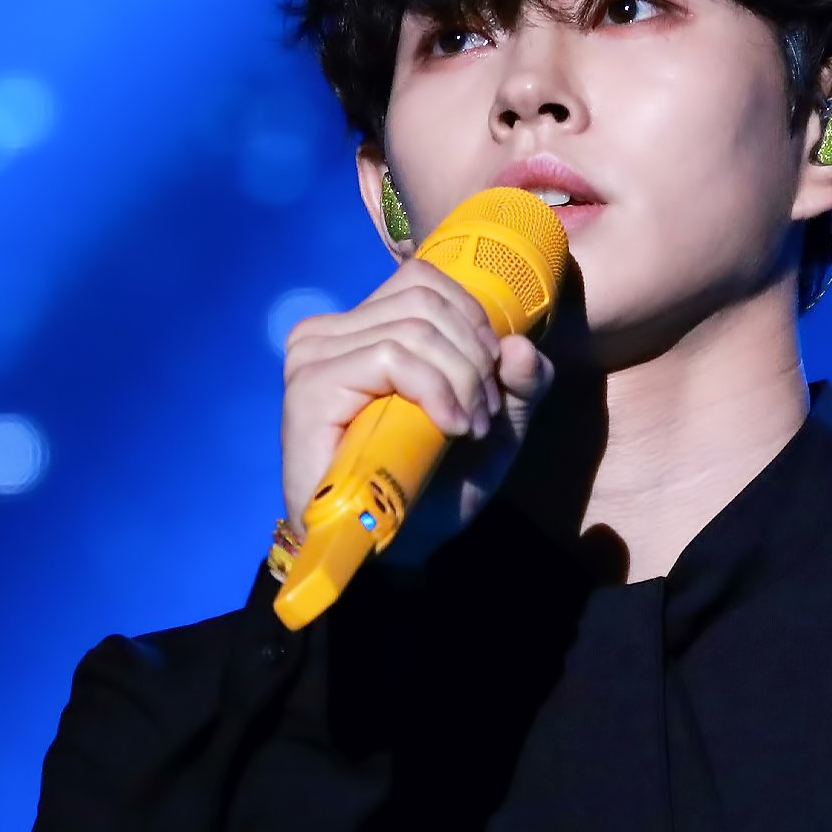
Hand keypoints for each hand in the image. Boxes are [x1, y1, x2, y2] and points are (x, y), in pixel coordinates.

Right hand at [280, 254, 556, 566]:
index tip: (491, 384)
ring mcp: (311, 358)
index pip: (424, 281)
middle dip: (474, 359)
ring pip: (414, 329)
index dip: (474, 323)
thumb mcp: (496, 426)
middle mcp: (326, 335)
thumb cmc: (435, 487)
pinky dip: (437, 391)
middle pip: (426, 302)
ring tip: (468, 428)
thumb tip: (521, 346)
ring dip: (461, 381)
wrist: (395, 551)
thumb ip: (522, 383)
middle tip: (483, 417)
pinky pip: (391, 357)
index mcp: (360, 330)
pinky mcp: (309, 389)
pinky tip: (451, 428)